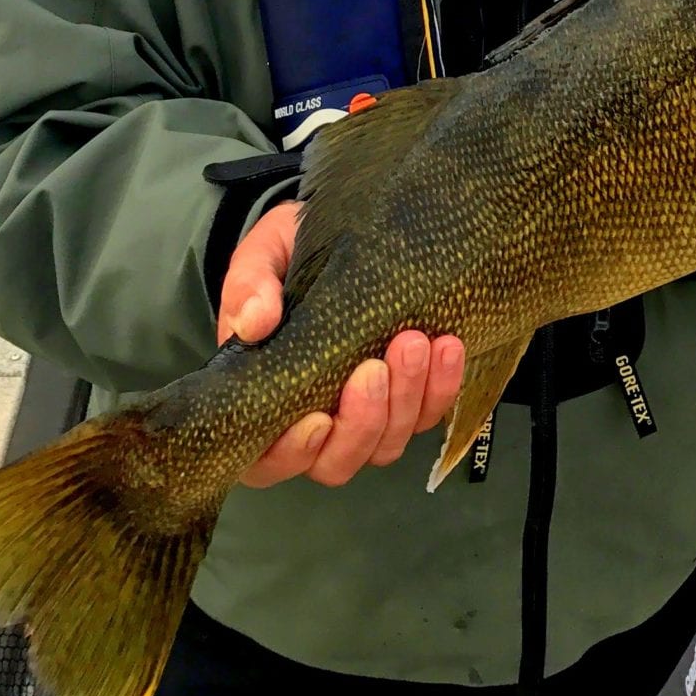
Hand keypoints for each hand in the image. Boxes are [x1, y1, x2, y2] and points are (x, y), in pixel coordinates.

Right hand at [216, 201, 466, 488]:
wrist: (339, 234)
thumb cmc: (288, 256)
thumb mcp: (262, 258)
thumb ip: (248, 287)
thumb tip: (253, 322)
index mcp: (264, 401)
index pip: (267, 461)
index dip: (292, 453)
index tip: (317, 418)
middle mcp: (314, 422)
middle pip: (337, 461)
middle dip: (361, 422)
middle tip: (374, 367)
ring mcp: (365, 415)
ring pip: (386, 444)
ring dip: (405, 400)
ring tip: (414, 343)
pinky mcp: (407, 397)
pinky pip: (429, 414)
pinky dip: (441, 387)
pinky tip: (447, 347)